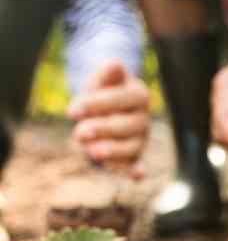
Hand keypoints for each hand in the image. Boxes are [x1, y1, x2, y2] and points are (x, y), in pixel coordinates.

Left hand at [68, 60, 149, 179]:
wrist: (105, 107)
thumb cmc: (103, 91)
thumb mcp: (102, 79)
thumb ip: (107, 74)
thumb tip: (113, 64)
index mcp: (139, 94)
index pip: (121, 99)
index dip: (97, 104)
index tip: (71, 111)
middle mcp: (143, 118)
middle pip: (128, 125)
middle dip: (103, 129)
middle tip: (78, 133)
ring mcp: (140, 138)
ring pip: (131, 147)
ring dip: (113, 151)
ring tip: (92, 152)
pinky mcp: (134, 156)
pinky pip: (136, 164)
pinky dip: (137, 170)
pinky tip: (136, 176)